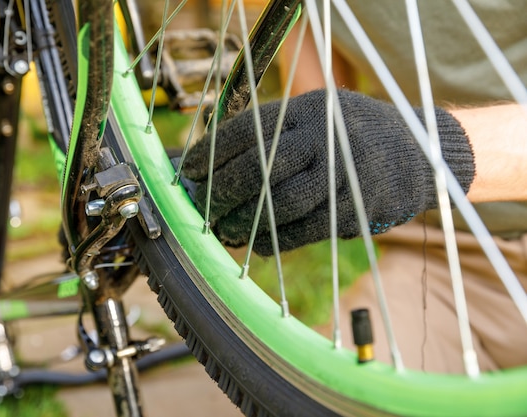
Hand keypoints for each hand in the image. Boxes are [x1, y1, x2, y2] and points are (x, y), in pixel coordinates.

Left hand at [182, 89, 474, 255]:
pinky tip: (253, 243)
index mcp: (310, 110)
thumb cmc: (354, 135)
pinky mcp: (352, 211)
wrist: (422, 153)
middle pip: (258, 168)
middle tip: (203, 205)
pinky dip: (272, 239)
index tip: (189, 169)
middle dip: (222, 190)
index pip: (248, 130)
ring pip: (278, 204)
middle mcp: (324, 140)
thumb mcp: (320, 113)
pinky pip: (302, 231)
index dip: (212, 151)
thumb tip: (218, 159)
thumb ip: (277, 130)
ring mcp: (340, 177)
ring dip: (243, 220)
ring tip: (223, 229)